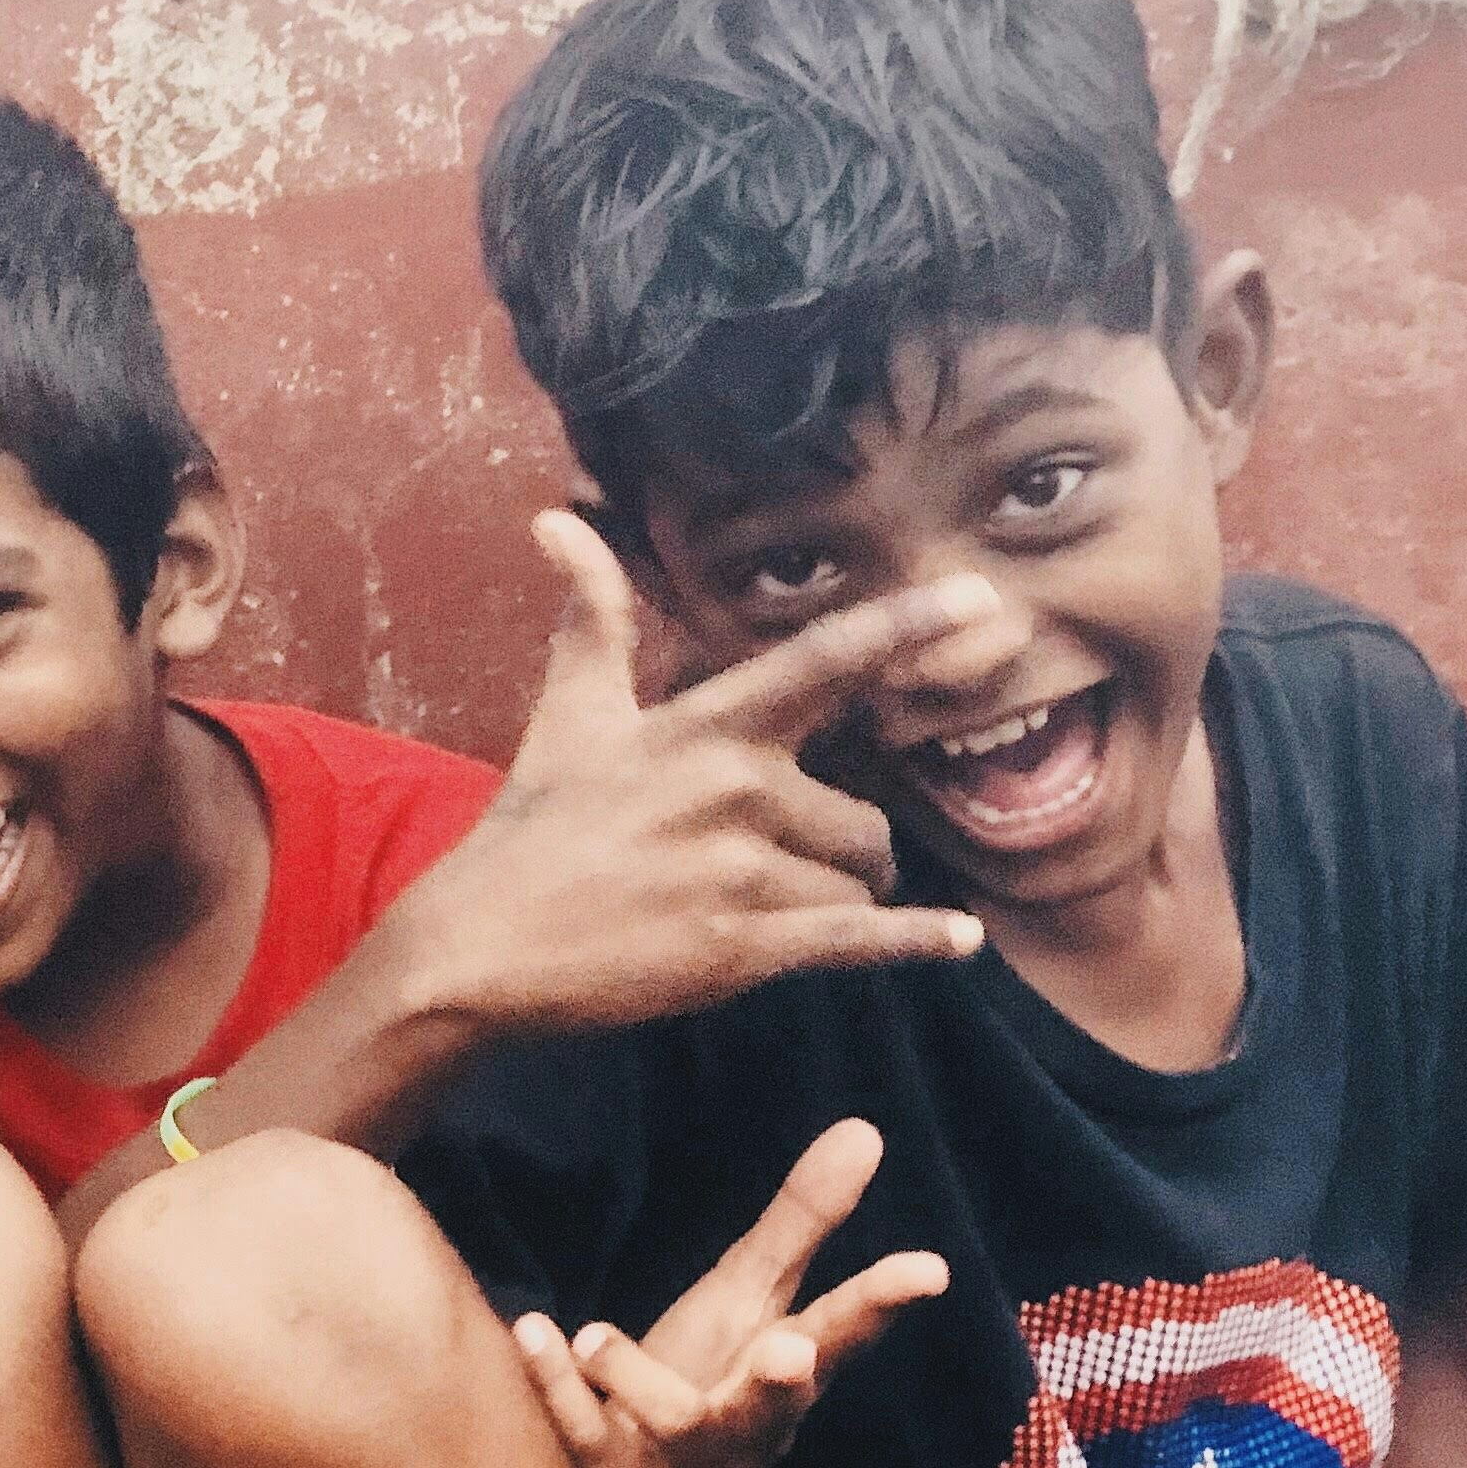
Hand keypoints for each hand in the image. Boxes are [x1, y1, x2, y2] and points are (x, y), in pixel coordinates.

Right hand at [390, 513, 1003, 1042]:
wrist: (483, 946)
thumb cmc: (533, 827)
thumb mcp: (568, 714)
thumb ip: (590, 619)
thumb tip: (555, 519)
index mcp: (704, 728)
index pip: (821, 661)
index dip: (905, 626)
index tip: (983, 596)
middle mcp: (735, 789)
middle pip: (863, 817)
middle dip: (846, 848)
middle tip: (796, 863)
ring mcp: (742, 871)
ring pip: (857, 882)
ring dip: (838, 899)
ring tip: (778, 909)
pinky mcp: (743, 948)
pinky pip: (859, 941)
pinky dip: (914, 943)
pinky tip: (957, 941)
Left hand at [507, 1117, 946, 1467]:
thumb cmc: (715, 1377)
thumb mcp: (755, 1298)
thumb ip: (803, 1221)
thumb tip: (863, 1130)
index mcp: (790, 1370)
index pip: (845, 1332)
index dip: (884, 1302)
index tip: (930, 1270)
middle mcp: (750, 1422)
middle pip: (775, 1402)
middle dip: (783, 1382)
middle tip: (788, 1354)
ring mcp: (683, 1459)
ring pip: (676, 1426)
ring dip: (641, 1382)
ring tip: (597, 1334)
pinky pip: (585, 1432)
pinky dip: (559, 1388)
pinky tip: (536, 1332)